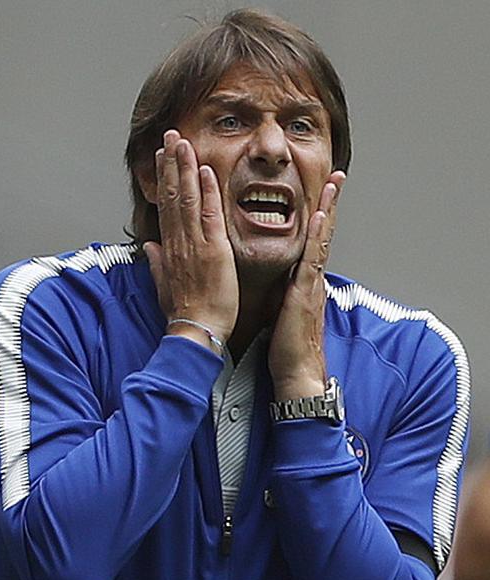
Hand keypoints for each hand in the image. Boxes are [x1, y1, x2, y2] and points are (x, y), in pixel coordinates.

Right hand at [143, 130, 238, 349]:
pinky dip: (207, 191)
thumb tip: (149, 248)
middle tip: (170, 135)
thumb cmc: (184, 313)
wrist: (196, 330)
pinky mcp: (213, 250)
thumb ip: (156, 264)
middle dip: (170, 163)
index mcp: (169, 249)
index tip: (162, 156)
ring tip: (182, 141)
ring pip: (186, 198)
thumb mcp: (164, 286)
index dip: (164, 178)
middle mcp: (178, 241)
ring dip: (184, 167)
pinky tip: (205, 170)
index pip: (165, 206)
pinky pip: (209, 214)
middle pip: (172, 194)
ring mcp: (194, 243)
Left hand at [268, 171, 345, 398]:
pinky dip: (318, 238)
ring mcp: (312, 284)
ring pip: (322, 240)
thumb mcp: (279, 310)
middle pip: (323, 234)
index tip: (319, 192)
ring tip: (333, 184)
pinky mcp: (306, 294)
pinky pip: (312, 260)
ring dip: (328, 211)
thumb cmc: (285, 348)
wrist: (295, 374)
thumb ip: (279, 291)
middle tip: (335, 176)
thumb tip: (273, 278)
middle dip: (329, 203)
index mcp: (303, 281)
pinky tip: (320, 218)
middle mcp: (312, 278)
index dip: (317, 216)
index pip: (311, 242)